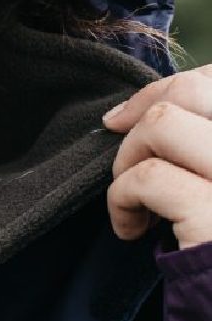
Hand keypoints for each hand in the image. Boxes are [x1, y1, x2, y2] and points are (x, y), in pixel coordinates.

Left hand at [105, 65, 211, 249]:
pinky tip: (131, 230)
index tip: (126, 121)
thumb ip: (199, 145)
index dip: (162, 92)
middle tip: (128, 166)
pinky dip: (120, 201)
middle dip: (140, 122)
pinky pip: (147, 179)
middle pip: (188, 91)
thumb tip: (128, 113)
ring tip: (134, 202)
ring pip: (162, 124)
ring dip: (127, 162)